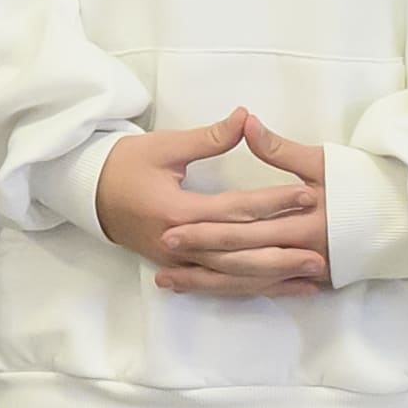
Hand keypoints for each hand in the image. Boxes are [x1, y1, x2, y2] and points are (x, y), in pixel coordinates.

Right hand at [95, 106, 333, 297]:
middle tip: (320, 251)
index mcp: (177, 212)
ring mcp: (179, 261)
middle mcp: (180, 244)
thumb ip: (209, 138)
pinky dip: (252, 287)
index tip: (307, 194)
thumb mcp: (164, 147)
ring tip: (310, 278)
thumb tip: (245, 118)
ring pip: (232, 276)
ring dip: (272, 278)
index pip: (235, 210)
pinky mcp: (180, 268)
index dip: (273, 202)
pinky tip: (281, 289)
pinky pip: (221, 284)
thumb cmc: (125, 165)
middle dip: (281, 253)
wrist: (86, 193)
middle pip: (238, 253)